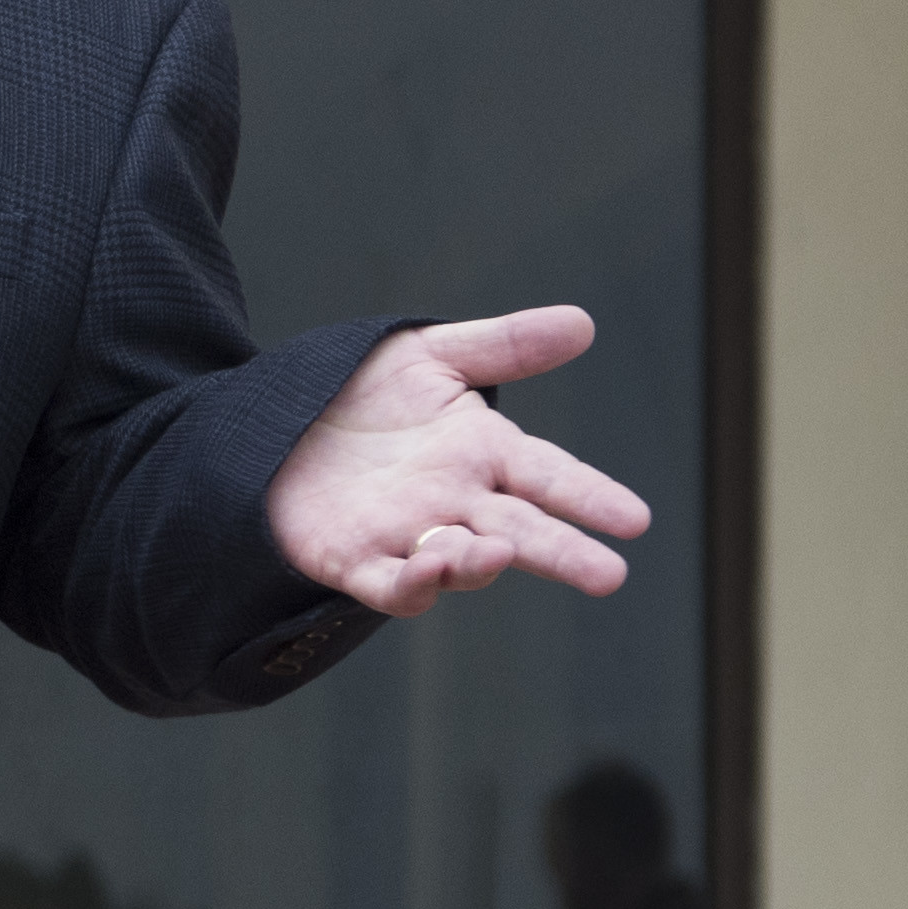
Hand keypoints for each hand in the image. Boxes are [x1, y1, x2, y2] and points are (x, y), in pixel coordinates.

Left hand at [266, 307, 651, 615]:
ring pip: (459, 563)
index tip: (634, 519)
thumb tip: (582, 322)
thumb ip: (503, 345)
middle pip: (521, 532)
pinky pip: (387, 585)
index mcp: (483, 454)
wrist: (273, 420)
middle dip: (564, 553)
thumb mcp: (430, 355)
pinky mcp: (353, 560)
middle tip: (609, 576)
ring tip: (499, 555)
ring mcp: (407, 536)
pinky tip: (429, 570)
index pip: (550, 476)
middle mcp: (456, 502)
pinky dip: (412, 585)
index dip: (590, 497)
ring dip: (480, 564)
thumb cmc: (360, 389)